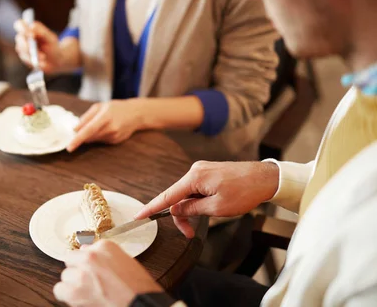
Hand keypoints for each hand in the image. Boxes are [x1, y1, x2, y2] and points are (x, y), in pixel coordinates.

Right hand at [14, 20, 62, 72]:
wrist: (55, 60)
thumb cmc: (52, 46)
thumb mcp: (50, 38)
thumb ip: (42, 32)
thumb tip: (32, 26)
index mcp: (29, 28)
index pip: (20, 24)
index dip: (23, 29)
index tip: (31, 35)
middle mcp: (23, 37)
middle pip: (19, 38)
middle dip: (27, 45)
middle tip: (33, 49)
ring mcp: (22, 47)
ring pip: (22, 50)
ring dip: (32, 54)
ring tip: (43, 58)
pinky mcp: (23, 57)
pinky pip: (26, 59)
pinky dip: (34, 61)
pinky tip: (42, 63)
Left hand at [53, 240, 162, 306]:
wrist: (140, 305)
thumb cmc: (138, 287)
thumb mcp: (126, 262)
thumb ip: (104, 255)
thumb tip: (85, 251)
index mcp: (105, 247)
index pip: (84, 249)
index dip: (85, 261)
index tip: (89, 268)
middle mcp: (91, 256)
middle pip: (71, 260)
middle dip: (78, 271)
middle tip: (90, 282)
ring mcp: (81, 274)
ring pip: (65, 275)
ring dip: (73, 284)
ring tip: (86, 292)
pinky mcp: (74, 292)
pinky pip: (59, 289)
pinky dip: (66, 295)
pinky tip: (78, 298)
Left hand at [67, 100, 142, 152]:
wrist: (136, 114)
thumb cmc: (116, 108)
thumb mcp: (99, 106)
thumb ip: (86, 117)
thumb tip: (75, 129)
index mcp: (105, 117)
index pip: (88, 130)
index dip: (78, 139)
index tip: (69, 147)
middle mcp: (111, 129)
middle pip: (90, 137)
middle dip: (81, 136)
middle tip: (79, 129)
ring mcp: (114, 137)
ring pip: (94, 140)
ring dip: (90, 135)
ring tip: (99, 124)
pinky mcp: (115, 142)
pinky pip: (100, 141)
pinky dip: (98, 136)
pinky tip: (106, 128)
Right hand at [134, 161, 279, 238]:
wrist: (266, 178)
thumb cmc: (245, 192)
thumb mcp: (217, 208)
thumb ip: (192, 209)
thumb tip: (175, 210)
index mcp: (194, 177)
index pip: (167, 196)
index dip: (151, 207)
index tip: (138, 216)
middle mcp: (195, 171)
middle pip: (177, 197)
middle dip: (180, 216)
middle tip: (188, 233)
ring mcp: (202, 170)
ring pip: (186, 194)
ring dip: (190, 210)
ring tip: (203, 221)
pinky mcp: (208, 173)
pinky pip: (195, 189)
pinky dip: (196, 202)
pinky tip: (206, 209)